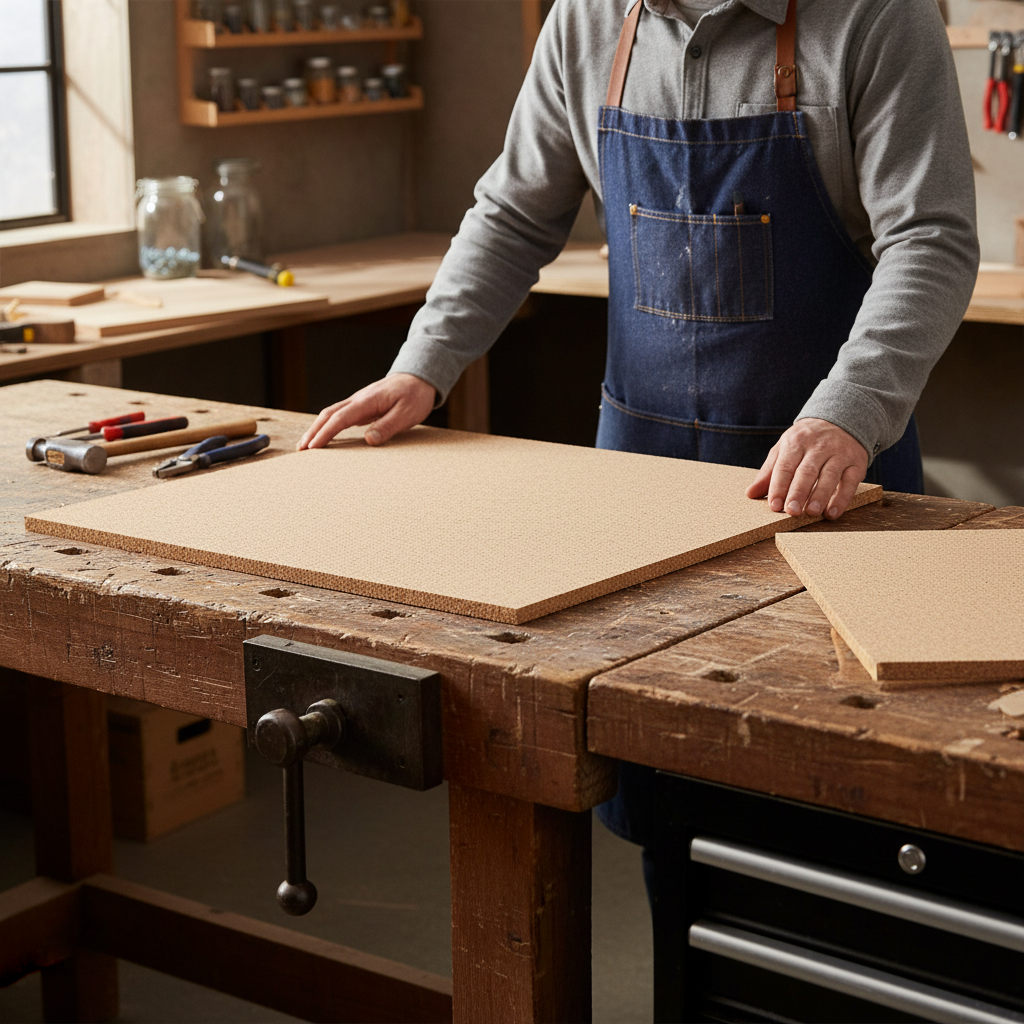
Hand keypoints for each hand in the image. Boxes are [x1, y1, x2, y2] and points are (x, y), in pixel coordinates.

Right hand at [296, 373, 435, 449]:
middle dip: (313, 431)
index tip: (314, 447)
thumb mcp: (407, 413)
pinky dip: (327, 425)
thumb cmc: (415, 396)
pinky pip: (339, 415)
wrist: (418, 377)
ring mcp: (358, 401)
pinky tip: (323, 435)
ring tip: (306, 445)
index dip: (325, 433)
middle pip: (328, 414)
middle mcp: (358, 399)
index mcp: (367, 401)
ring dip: (317, 428)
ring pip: (331, 413)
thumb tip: (368, 440)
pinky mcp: (361, 405)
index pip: (340, 418)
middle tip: (301, 449)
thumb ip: (388, 426)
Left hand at [745, 418, 868, 519]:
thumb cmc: (806, 440)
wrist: (841, 419)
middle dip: (798, 492)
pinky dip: (842, 499)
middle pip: (807, 471)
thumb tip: (750, 494)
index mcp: (796, 442)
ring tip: (812, 512)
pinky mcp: (857, 463)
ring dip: (820, 495)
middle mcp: (818, 447)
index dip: (779, 487)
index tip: (774, 506)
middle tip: (791, 511)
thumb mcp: (784, 448)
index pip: (785, 467)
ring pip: (829, 476)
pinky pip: (850, 482)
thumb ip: (768, 472)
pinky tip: (832, 513)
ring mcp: (839, 454)